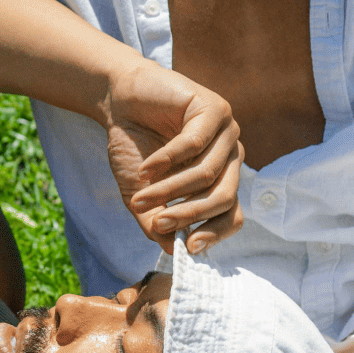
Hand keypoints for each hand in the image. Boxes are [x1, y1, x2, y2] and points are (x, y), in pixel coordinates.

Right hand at [101, 62, 243, 254]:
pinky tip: (146, 168)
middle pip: (224, 197)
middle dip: (189, 215)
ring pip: (206, 174)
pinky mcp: (214, 109)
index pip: (233, 214)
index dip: (215, 233)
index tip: (190, 247)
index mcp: (221, 179)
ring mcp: (227, 131)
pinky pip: (193, 144)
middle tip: (159, 223)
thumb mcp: (141, 195)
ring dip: (169, 190)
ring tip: (140, 197)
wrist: (120, 100)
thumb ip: (156, 223)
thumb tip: (176, 252)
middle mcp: (231, 156)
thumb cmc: (134, 147)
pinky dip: (166, 161)